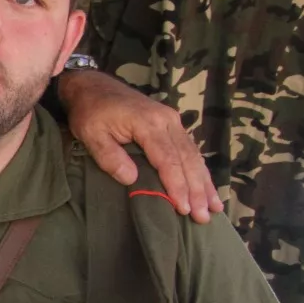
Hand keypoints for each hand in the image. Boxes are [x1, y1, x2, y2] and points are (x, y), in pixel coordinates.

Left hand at [58, 70, 221, 223]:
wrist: (93, 86)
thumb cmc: (90, 111)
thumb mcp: (91, 134)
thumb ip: (110, 157)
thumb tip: (132, 179)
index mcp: (149, 123)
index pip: (168, 160)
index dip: (177, 186)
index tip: (183, 208)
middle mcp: (168, 121)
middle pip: (187, 159)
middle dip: (197, 190)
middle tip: (203, 216)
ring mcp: (172, 121)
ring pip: (193, 155)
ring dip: (204, 182)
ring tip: (214, 207)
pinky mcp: (171, 123)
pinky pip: (189, 149)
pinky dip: (199, 170)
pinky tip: (206, 187)